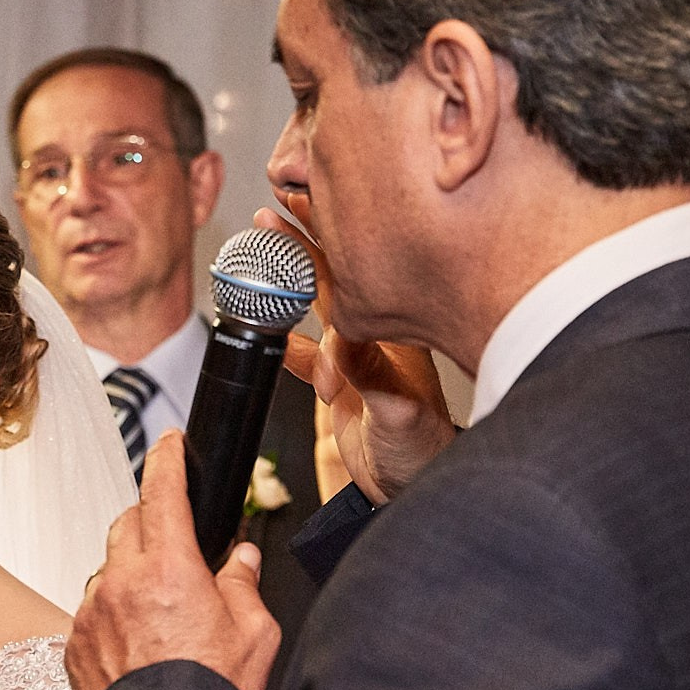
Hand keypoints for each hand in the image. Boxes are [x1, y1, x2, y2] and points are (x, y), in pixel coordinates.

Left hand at [68, 432, 280, 689]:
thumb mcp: (254, 635)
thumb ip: (242, 585)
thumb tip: (238, 560)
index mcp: (169, 571)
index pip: (161, 491)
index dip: (167, 459)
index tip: (170, 443)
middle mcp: (121, 585)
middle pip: (129, 523)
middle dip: (152, 523)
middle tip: (180, 548)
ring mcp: (92, 615)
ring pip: (108, 568)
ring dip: (131, 574)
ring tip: (164, 615)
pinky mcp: (74, 645)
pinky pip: (93, 610)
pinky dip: (114, 613)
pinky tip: (141, 644)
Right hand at [257, 203, 454, 502]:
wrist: (415, 487)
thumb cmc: (423, 451)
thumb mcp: (400, 413)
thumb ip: (372, 375)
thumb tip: (343, 343)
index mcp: (393, 333)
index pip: (356, 272)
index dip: (329, 235)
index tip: (304, 202)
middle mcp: (375, 336)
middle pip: (334, 275)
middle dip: (305, 238)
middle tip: (275, 205)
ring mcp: (354, 357)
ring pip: (316, 305)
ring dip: (290, 276)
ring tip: (266, 241)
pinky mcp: (337, 383)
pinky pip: (301, 353)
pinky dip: (282, 338)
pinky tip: (266, 325)